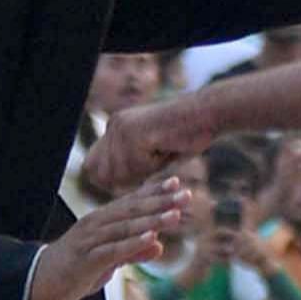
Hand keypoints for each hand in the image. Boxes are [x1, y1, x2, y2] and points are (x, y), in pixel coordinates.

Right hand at [30, 179, 187, 299]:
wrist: (37, 282)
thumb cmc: (74, 270)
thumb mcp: (108, 262)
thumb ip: (133, 252)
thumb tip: (159, 245)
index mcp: (101, 222)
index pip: (131, 202)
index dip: (154, 192)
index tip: (177, 182)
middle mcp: (96, 225)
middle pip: (132, 210)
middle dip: (160, 202)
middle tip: (185, 194)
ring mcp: (90, 241)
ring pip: (126, 227)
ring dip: (152, 220)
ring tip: (175, 214)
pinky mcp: (86, 259)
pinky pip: (114, 250)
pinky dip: (134, 244)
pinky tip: (152, 238)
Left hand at [83, 93, 214, 194]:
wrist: (207, 113)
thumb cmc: (187, 136)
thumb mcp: (151, 154)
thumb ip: (129, 166)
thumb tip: (109, 186)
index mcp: (115, 127)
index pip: (93, 168)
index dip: (110, 180)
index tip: (138, 174)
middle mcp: (112, 125)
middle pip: (102, 175)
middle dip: (127, 178)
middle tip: (153, 159)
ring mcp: (121, 128)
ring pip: (120, 174)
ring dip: (144, 171)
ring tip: (162, 150)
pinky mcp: (132, 134)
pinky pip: (136, 168)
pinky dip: (154, 166)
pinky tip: (166, 147)